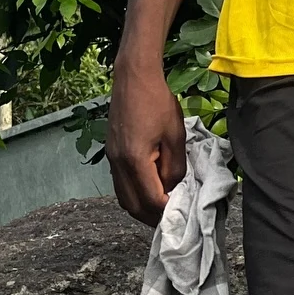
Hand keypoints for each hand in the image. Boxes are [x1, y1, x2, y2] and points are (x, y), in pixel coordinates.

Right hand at [107, 61, 185, 226]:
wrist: (134, 77)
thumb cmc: (158, 102)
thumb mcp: (175, 136)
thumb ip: (175, 167)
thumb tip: (172, 188)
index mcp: (135, 160)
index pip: (151, 200)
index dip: (168, 211)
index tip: (183, 213)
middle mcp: (118, 163)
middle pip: (132, 206)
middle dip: (153, 217)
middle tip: (173, 216)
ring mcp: (111, 158)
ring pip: (123, 197)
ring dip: (141, 208)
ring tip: (162, 206)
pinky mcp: (110, 152)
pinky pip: (120, 184)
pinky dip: (134, 194)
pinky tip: (149, 188)